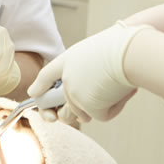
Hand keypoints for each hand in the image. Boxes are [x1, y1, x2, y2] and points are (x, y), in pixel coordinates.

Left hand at [27, 22, 152, 123]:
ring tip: (111, 90)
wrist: (129, 52)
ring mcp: (76, 93)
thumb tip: (79, 87)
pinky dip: (114, 108)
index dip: (40, 86)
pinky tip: (121, 92)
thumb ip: (86, 70)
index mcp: (69, 60)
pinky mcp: (88, 107)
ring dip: (97, 107)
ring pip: (81, 113)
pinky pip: (102, 116)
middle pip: (66, 104)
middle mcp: (68, 77)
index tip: (34, 94)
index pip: (47, 75)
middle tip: (98, 97)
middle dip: (77, 108)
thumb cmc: (121, 47)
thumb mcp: (98, 52)